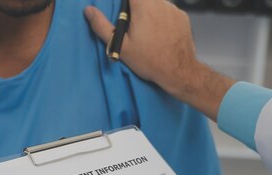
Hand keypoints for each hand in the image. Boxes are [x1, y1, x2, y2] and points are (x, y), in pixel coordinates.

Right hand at [84, 0, 234, 119]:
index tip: (122, 9)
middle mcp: (160, 3)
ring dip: (149, 11)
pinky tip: (160, 34)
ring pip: (156, 2)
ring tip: (147, 32)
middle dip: (136, 7)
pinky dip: (162, 17)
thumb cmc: (148, 60)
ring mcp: (173, 9)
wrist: (178, 71)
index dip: (126, 1)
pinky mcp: (182, 16)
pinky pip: (168, 10)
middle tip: (133, 25)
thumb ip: (102, 26)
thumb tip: (88, 10)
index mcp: (143, 7)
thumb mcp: (121, 46)